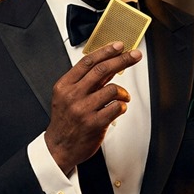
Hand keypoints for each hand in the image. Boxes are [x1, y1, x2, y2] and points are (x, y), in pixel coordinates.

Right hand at [45, 42, 142, 173]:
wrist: (59, 147)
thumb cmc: (65, 121)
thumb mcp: (66, 96)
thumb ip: (84, 81)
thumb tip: (107, 64)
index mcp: (64, 86)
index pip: (87, 62)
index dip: (106, 51)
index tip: (119, 46)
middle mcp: (73, 95)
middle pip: (102, 70)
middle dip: (122, 59)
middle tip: (134, 55)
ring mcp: (83, 109)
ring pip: (113, 89)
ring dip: (123, 93)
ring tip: (122, 97)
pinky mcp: (95, 123)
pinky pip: (117, 107)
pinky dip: (122, 106)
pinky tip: (118, 109)